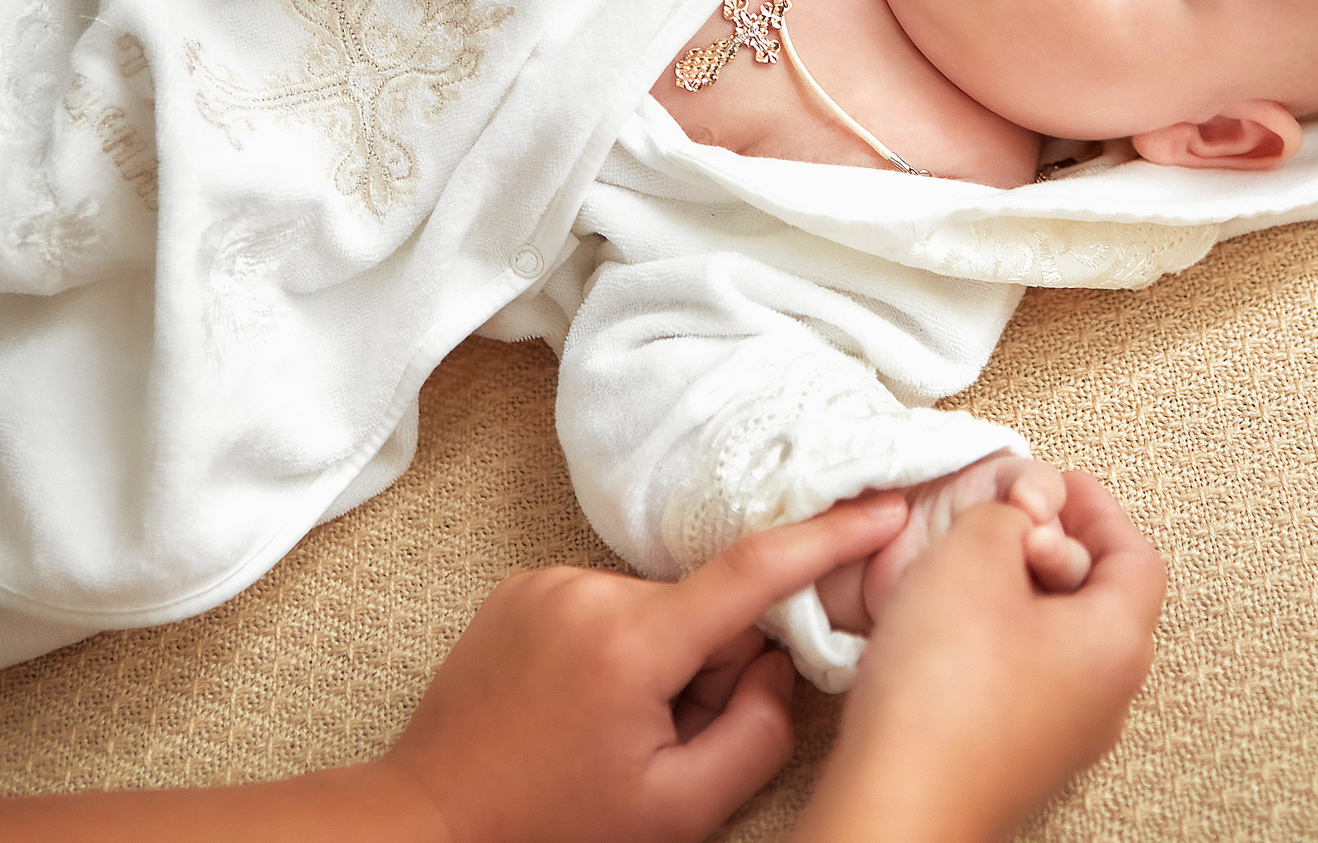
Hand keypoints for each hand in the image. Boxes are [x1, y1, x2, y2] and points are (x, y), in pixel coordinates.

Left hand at [380, 491, 908, 842]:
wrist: (430, 822)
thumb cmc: (551, 826)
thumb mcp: (678, 810)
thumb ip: (758, 733)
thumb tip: (778, 665)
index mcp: (634, 643)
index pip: (756, 571)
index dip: (830, 536)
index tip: (887, 507)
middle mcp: (589, 592)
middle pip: (705, 609)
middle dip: (710, 665)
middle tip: (665, 738)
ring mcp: (547, 583)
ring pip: (657, 609)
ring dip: (661, 658)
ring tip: (610, 729)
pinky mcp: (521, 588)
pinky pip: (607, 605)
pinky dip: (617, 648)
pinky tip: (579, 705)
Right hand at [795, 472, 1166, 842]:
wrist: (896, 803)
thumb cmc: (941, 686)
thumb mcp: (973, 557)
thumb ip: (1005, 515)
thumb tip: (1015, 519)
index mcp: (1118, 645)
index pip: (1137, 556)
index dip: (1098, 508)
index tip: (1057, 484)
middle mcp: (1107, 698)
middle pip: (1101, 599)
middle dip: (1056, 547)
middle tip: (1008, 521)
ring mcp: (1065, 738)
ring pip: (1062, 642)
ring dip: (1023, 595)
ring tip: (970, 569)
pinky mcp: (1019, 760)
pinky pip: (1028, 681)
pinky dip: (1001, 640)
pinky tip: (949, 630)